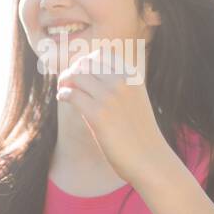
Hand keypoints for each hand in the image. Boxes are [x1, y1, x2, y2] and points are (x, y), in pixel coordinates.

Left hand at [55, 43, 172, 186]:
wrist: (150, 159)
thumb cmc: (140, 134)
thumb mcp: (135, 101)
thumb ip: (119, 87)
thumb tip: (88, 77)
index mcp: (132, 77)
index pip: (103, 54)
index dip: (86, 61)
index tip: (80, 72)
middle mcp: (122, 82)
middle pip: (86, 62)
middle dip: (73, 70)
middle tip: (67, 82)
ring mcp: (110, 97)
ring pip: (76, 75)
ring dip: (65, 80)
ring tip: (63, 90)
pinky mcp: (99, 114)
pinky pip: (71, 94)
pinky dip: (63, 94)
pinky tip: (62, 98)